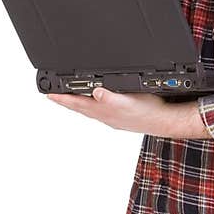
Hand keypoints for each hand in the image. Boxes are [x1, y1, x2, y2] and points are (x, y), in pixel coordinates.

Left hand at [45, 86, 172, 134]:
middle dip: (66, 101)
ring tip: (67, 100)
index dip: (63, 98)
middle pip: (80, 107)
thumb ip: (111, 97)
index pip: (78, 102)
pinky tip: (93, 106)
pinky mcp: (119, 119)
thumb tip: (96, 91)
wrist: (164, 122)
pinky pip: (98, 113)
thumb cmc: (150, 110)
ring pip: (89, 110)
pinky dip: (90, 108)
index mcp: (105, 109)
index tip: (49, 94)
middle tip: (52, 96)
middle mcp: (105, 115)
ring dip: (77, 104)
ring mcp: (112, 119)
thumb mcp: (131, 98)